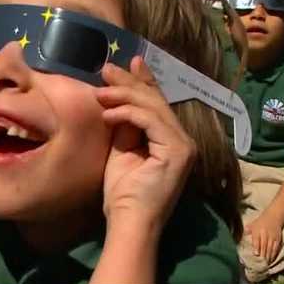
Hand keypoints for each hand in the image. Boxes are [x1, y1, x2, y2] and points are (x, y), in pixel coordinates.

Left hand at [95, 57, 195, 233]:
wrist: (129, 220)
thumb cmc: (122, 192)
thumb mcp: (120, 148)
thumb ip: (124, 123)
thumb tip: (117, 95)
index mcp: (170, 138)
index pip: (155, 102)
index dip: (140, 80)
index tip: (123, 63)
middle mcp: (183, 139)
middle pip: (155, 100)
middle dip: (129, 81)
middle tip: (105, 68)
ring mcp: (184, 145)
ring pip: (153, 106)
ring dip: (124, 95)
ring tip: (100, 92)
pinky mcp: (179, 151)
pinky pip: (151, 120)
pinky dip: (128, 113)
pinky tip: (108, 114)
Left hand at [245, 212, 283, 262]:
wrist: (274, 216)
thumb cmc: (260, 221)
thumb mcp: (252, 224)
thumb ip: (246, 231)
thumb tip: (238, 237)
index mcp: (257, 230)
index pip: (257, 240)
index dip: (257, 247)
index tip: (256, 254)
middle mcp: (265, 234)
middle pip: (264, 245)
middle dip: (262, 254)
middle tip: (260, 263)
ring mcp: (272, 237)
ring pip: (270, 248)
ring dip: (268, 256)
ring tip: (265, 263)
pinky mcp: (278, 239)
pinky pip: (276, 248)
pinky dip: (274, 254)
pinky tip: (271, 259)